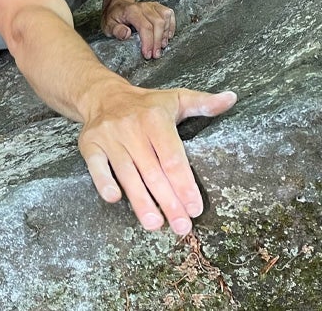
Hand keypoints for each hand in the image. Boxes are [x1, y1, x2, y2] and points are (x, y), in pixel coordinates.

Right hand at [78, 86, 236, 234]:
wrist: (103, 95)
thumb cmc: (145, 105)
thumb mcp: (176, 98)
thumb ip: (203, 103)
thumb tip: (232, 98)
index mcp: (155, 119)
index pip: (173, 158)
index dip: (184, 185)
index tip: (195, 208)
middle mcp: (132, 128)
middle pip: (153, 172)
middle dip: (168, 202)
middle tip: (182, 226)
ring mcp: (109, 138)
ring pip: (128, 174)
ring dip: (141, 202)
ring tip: (155, 224)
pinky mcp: (89, 145)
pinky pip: (96, 166)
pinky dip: (104, 182)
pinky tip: (114, 199)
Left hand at [101, 0, 174, 58]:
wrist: (117, 5)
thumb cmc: (113, 17)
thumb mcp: (108, 25)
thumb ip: (116, 30)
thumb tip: (126, 34)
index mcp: (131, 11)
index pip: (145, 27)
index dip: (148, 42)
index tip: (147, 54)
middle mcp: (143, 6)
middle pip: (158, 24)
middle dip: (157, 42)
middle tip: (155, 55)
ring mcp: (151, 5)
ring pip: (165, 19)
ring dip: (165, 35)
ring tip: (161, 47)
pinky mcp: (157, 7)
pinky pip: (169, 14)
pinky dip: (171, 26)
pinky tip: (167, 36)